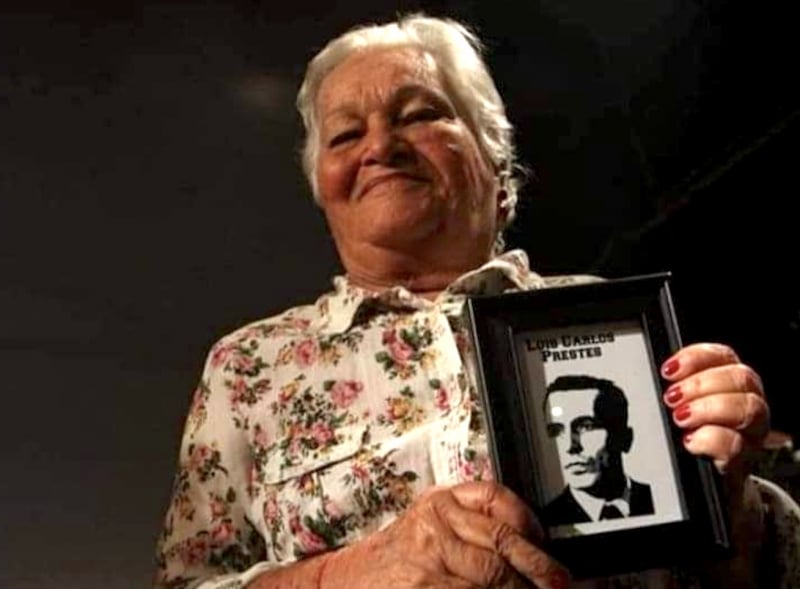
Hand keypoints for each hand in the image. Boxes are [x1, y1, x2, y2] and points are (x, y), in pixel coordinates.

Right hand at [319, 481, 569, 588]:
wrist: (345, 580)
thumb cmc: (395, 556)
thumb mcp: (428, 522)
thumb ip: (471, 523)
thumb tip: (531, 541)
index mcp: (439, 501)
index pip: (494, 499)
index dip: (528, 521)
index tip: (547, 543)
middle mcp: (435, 522)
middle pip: (502, 543)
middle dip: (540, 568)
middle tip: (564, 583)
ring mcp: (430, 556)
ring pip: (494, 573)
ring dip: (523, 588)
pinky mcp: (427, 585)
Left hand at [660, 342, 768, 477]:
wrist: (707, 484)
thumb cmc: (692, 439)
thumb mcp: (683, 408)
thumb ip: (678, 388)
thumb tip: (661, 375)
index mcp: (731, 385)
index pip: (724, 356)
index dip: (697, 358)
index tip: (668, 370)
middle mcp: (748, 405)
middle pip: (742, 377)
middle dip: (701, 383)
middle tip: (672, 397)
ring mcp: (750, 434)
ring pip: (748, 408)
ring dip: (708, 408)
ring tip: (680, 417)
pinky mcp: (743, 462)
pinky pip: (736, 446)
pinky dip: (709, 439)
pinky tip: (690, 441)